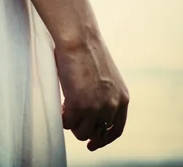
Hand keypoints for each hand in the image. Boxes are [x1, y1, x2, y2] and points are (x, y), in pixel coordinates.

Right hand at [54, 36, 129, 151]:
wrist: (79, 38)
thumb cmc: (86, 49)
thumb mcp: (103, 75)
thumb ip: (102, 93)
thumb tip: (88, 108)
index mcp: (122, 98)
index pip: (115, 129)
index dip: (103, 139)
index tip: (92, 143)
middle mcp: (112, 106)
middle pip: (96, 133)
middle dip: (83, 128)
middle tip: (71, 118)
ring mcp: (96, 108)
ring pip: (81, 132)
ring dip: (72, 123)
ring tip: (65, 108)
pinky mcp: (79, 106)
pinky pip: (67, 123)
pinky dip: (62, 118)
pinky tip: (60, 106)